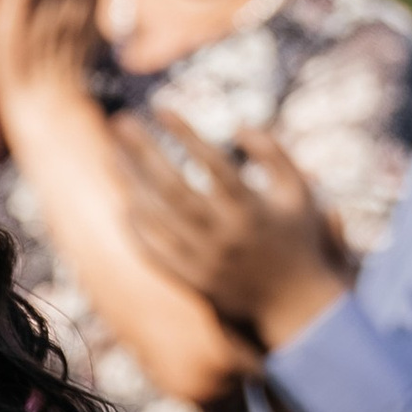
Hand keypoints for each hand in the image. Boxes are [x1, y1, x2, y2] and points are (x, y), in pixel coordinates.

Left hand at [112, 114, 347, 351]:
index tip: (161, 107)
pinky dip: (138, 230)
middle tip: (122, 123)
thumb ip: (273, 153)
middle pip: (173, 188)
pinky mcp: (194, 283)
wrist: (296, 304)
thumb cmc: (297, 237)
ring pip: (158, 219)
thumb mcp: (298, 190)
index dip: (185, 133)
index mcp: (252, 209)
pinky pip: (156, 253)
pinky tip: (126, 204)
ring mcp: (205, 262)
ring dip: (133, 185)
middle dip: (144, 153)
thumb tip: (237, 125)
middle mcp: (224, 236)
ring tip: (114, 155)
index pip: (211, 163)